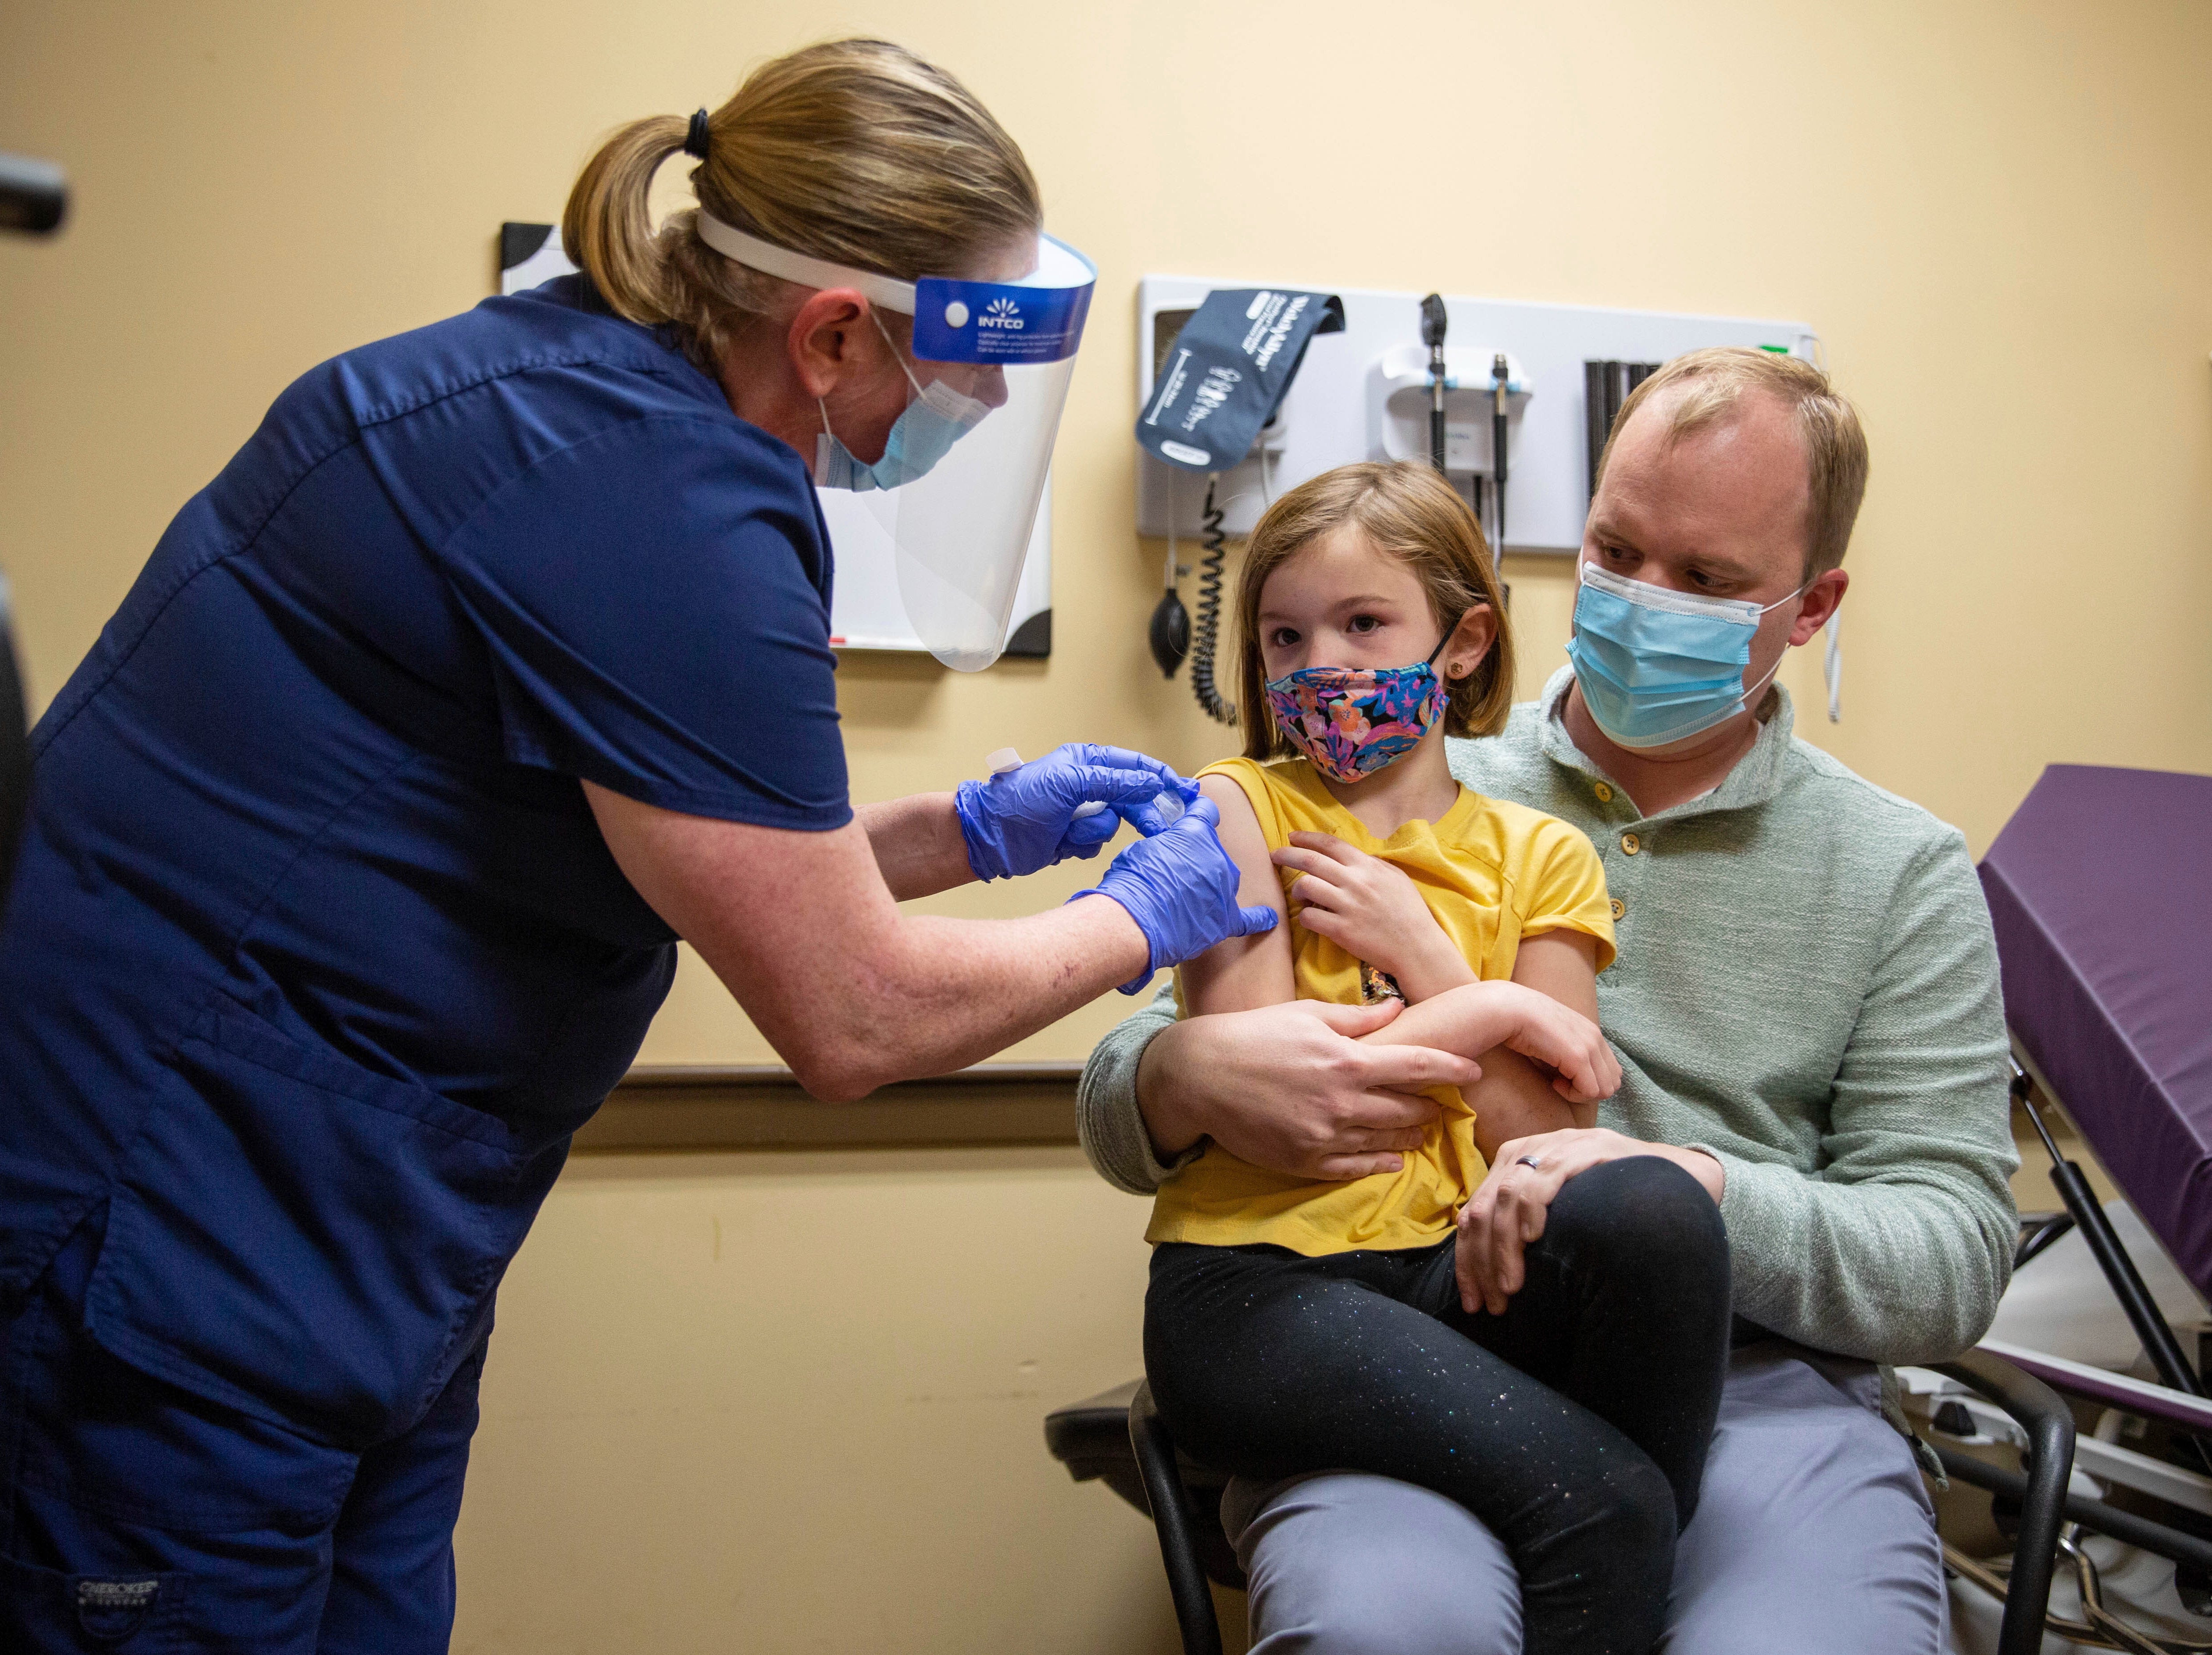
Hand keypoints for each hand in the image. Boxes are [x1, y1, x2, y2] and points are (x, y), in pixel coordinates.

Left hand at [954, 744, 1184, 880]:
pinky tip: (1061, 842)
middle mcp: (1086, 784)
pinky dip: (1081, 844)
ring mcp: (1081, 812)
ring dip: (1092, 831)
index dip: (1161, 777)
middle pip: (1132, 798)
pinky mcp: (1074, 837)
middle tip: (1157, 828)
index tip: (1185, 790)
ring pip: (1114, 824)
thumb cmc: (1021, 802)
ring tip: (1069, 831)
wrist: (990, 838)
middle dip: (1140, 813)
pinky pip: (1096, 843)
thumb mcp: (1070, 783)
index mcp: (1086, 761)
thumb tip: (1151, 782)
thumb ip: (1113, 781)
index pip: (1134, 765)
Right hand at [1077, 795, 1279, 991]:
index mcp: (1196, 833)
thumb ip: (1164, 844)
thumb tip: (1167, 850)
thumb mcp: (1142, 849)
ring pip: (1224, 880)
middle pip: (1214, 851)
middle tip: (1173, 872)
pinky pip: (1248, 919)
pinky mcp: (1225, 920)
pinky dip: (1259, 919)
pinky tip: (1268, 918)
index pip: (1206, 812)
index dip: (1199, 812)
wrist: (1135, 923)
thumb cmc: (1132, 884)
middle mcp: (1218, 857)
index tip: (1196, 812)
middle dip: (1197, 857)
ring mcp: (1225, 890)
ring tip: (1184, 897)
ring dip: (1210, 884)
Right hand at [1140, 999, 1479, 1178]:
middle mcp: (1343, 1103)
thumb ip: (1359, 1017)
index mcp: (1348, 1061)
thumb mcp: (1307, 1014)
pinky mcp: (1306, 1161)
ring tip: (1424, 1128)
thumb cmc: (1254, 1035)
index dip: (1452, 1068)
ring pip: (1387, 1140)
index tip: (1475, 1070)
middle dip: (1432, 1105)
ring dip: (1412, 1134)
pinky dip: (1380, 1162)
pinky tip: (1392, 1158)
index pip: (1418, 1066)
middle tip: (1445, 1102)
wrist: (1200, 1075)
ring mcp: (1325, 1137)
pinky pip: (1356, 1167)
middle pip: (1408, 1108)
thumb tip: (1399, 1007)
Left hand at [1270, 832, 1470, 998]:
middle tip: (1275, 855)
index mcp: (1367, 866)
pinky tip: (1310, 917)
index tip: (1291, 836)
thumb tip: (1351, 858)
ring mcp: (1347, 906)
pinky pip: (1309, 917)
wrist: (1417, 947)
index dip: (1307, 837)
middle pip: (1310, 861)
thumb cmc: (1409, 912)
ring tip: (1300, 895)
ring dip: (1297, 889)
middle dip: (1287, 855)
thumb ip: (1372, 865)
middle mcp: (1355, 882)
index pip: (1330, 844)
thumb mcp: (1395, 878)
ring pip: (1306, 887)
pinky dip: (1305, 916)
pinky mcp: (1341, 930)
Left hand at [1455, 1128, 1723, 1313]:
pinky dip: (1532, 1209)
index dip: (1467, 1261)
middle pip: (1484, 1208)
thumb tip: (1487, 1273)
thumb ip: (1522, 1228)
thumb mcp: (1558, 1213)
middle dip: (1481, 1261)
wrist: (1671, 1177)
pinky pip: (1546, 1177)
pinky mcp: (1586, 1149)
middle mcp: (1528, 1149)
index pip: (1474, 1213)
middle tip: (1492, 1303)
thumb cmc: (1610, 1203)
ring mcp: (1558, 1147)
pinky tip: (1532, 1239)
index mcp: (1513, 1164)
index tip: (1471, 1302)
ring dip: (1504, 1247)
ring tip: (1511, 1286)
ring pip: (1508, 1197)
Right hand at [1485, 983, 1621, 1102]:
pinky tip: (1553, 1083)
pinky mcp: (1578, 1057)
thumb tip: (1569, 1074)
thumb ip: (1568, 1050)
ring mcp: (1589, 1046)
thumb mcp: (1553, 1037)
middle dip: (1589, 1091)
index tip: (1566, 1077)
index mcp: (1592, 1033)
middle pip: (1612, 1082)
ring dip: (1582, 1094)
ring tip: (1558, 1083)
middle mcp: (1596, 1038)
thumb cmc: (1522, 1024)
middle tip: (1564, 1084)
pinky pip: (1590, 1091)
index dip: (1591, 1082)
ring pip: (1605, 1090)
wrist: (1509, 1010)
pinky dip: (1572, 1094)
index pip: (1611, 1070)